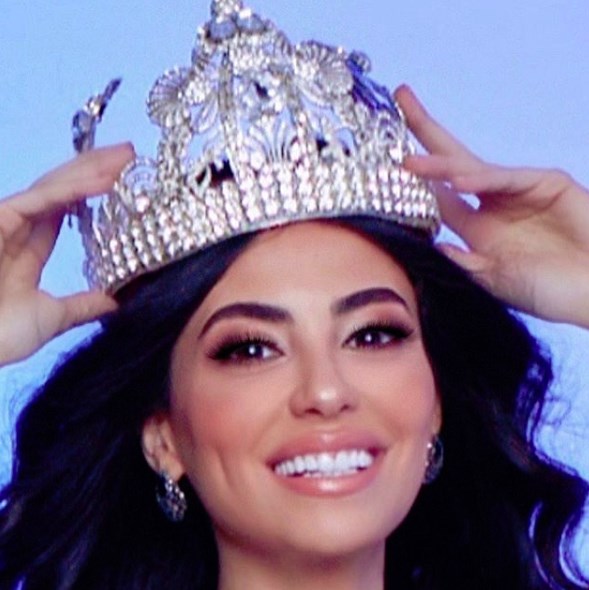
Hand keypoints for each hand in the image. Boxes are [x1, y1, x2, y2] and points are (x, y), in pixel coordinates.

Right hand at [0, 143, 133, 365]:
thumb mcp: (52, 318)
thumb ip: (82, 306)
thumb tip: (115, 302)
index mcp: (25, 250)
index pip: (64, 210)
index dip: (92, 192)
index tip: (124, 181)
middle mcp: (16, 229)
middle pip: (61, 190)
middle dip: (95, 169)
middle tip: (130, 153)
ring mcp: (5, 221)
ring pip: (54, 186)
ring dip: (91, 169)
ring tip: (125, 156)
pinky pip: (43, 198)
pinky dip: (75, 188)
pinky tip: (105, 179)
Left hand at [395, 85, 588, 327]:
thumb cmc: (547, 291)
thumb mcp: (493, 281)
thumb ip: (461, 262)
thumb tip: (425, 245)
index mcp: (476, 228)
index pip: (436, 195)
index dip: (412, 176)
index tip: (383, 159)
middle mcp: (492, 204)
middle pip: (450, 161)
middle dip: (423, 129)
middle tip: (399, 95)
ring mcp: (519, 190)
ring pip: (472, 168)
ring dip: (440, 163)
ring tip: (409, 161)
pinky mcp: (548, 183)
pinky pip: (507, 179)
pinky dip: (483, 179)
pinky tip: (458, 182)